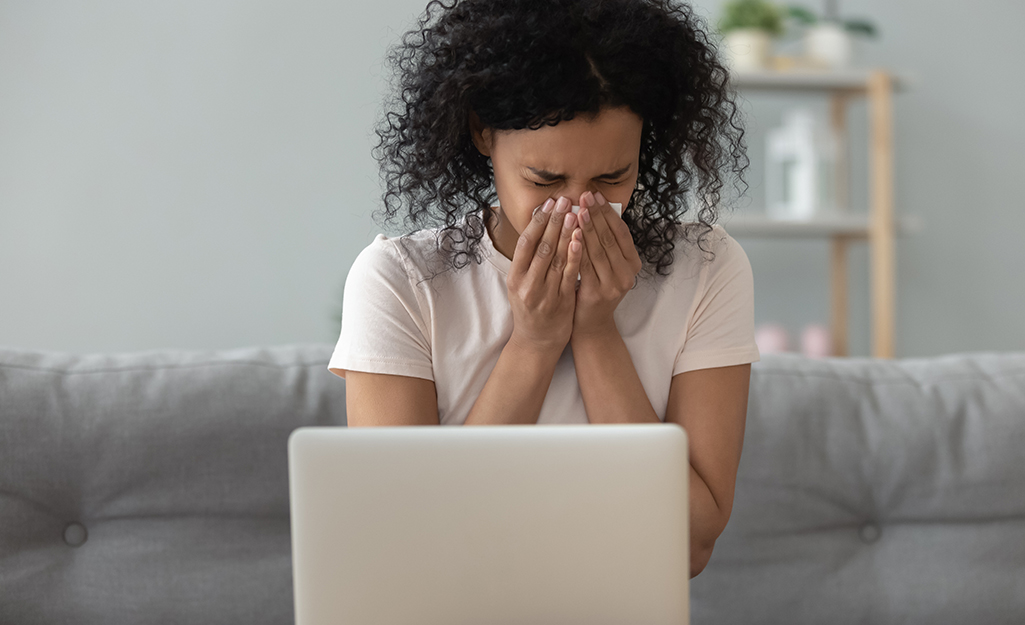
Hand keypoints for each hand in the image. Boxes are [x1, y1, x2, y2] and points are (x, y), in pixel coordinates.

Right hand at [507, 196, 583, 353]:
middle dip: (553, 221)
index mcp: (514, 277)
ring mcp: (544, 293)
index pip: (525, 243)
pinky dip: (574, 255)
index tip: (547, 204)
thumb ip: (529, 260)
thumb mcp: (520, 284)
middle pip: (541, 246)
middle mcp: (527, 284)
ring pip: (556, 258)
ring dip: (566, 233)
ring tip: (574, 213)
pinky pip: (569, 274)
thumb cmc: (530, 308)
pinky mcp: (561, 301)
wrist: (537, 342)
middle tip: (563, 201)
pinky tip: (579, 239)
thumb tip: (540, 225)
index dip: (537, 221)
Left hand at [573, 191, 641, 337]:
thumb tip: (594, 210)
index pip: (621, 232)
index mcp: (633, 264)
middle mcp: (627, 274)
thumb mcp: (607, 267)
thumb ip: (605, 244)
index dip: (608, 212)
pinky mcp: (597, 293)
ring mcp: (614, 285)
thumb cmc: (596, 290)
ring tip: (576, 209)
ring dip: (586, 227)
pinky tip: (570, 234)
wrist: (591, 325)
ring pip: (597, 250)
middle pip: (609, 238)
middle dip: (596, 215)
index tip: (596, 195)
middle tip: (584, 195)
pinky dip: (577, 249)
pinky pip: (585, 265)